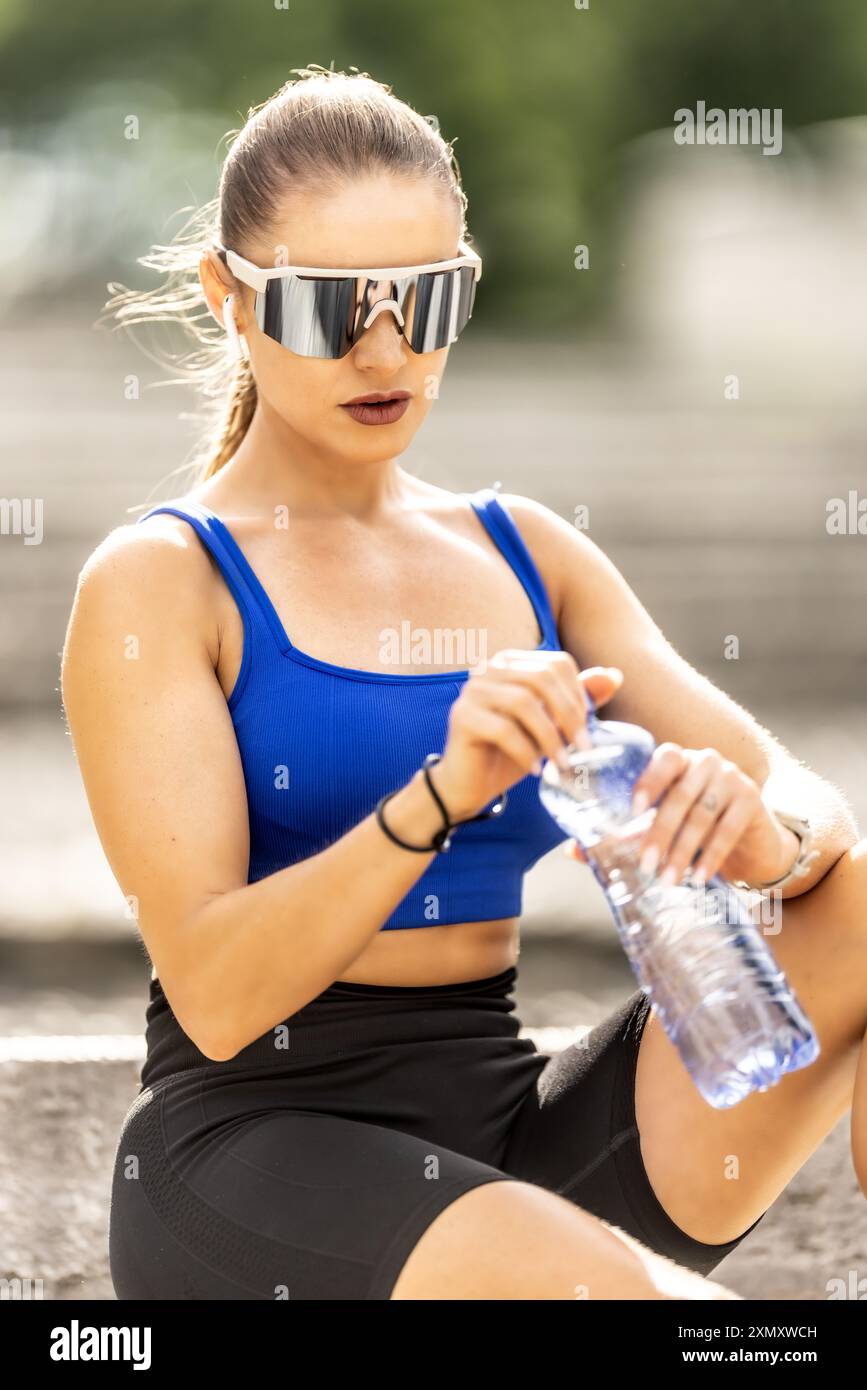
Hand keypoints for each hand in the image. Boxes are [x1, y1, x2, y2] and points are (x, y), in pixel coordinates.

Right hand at [432, 652, 623, 821]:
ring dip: (550, 737)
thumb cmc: (512, 751)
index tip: (589, 728)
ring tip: (561, 764)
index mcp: (512, 662)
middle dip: (570, 716)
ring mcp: (472, 690)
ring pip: (523, 703)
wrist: (470, 783)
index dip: (579, 695)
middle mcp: (489, 668)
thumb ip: (578, 700)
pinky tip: (534, 770)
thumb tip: (614, 676)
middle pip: (542, 679)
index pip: (556, 664)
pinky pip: (502, 729)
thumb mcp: (551, 725)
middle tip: (583, 749)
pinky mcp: (462, 716)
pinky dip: (525, 751)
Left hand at [616, 743, 798, 887]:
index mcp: (682, 760)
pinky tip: (698, 877)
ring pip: (702, 815)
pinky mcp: (752, 799)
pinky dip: (711, 857)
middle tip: (646, 864)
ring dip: (682, 851)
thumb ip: (637, 830)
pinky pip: (727, 830)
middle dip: (661, 832)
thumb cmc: (701, 826)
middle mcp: (707, 762)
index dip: (650, 781)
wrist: (752, 840)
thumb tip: (591, 848)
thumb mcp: (670, 823)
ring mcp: (732, 777)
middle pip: (680, 795)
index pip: (666, 758)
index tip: (635, 811)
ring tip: (668, 879)